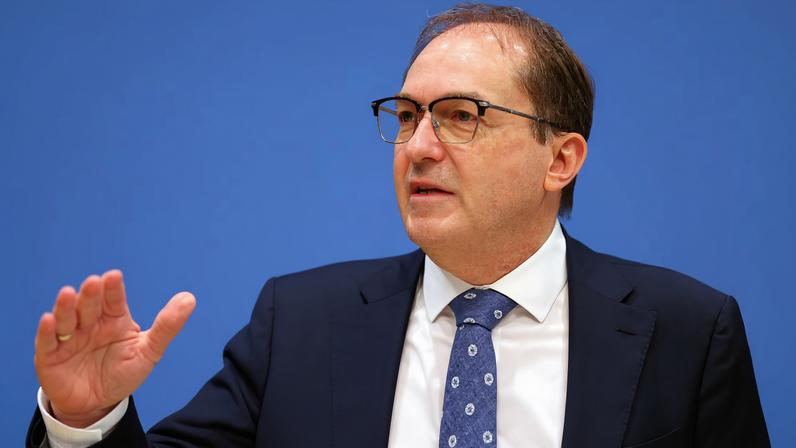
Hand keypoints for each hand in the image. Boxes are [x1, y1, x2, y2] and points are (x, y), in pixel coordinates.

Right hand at [34, 270, 195, 427]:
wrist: (98, 404)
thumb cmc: (123, 373)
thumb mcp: (149, 351)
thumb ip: (167, 326)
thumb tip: (190, 298)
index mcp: (114, 319)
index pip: (113, 300)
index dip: (113, 288)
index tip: (114, 276)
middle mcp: (90, 324)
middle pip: (89, 306)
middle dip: (90, 294)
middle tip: (93, 282)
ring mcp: (69, 339)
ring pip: (66, 319)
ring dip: (65, 307)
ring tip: (68, 294)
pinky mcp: (50, 357)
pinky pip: (46, 342)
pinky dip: (46, 332)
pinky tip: (48, 320)